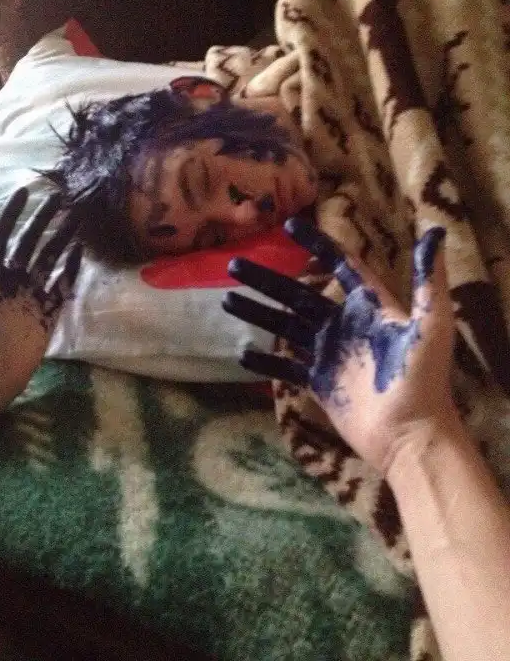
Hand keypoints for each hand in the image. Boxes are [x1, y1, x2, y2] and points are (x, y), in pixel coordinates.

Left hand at [0, 187, 82, 394]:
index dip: (12, 214)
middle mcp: (12, 279)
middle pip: (30, 242)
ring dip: (62, 237)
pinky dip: (71, 268)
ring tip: (77, 218)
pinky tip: (79, 251)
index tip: (24, 192)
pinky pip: (62, 284)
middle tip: (60, 198)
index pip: (2, 236)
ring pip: (49, 258)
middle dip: (44, 219)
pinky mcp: (48, 310)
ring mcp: (32, 294)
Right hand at [223, 220, 455, 474]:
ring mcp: (329, 354)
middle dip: (267, 280)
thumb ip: (428, 282)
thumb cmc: (423, 381)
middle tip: (235, 265)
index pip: (340, 266)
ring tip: (228, 299)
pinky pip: (286, 367)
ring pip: (286, 325)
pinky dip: (265, 360)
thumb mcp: (431, 327)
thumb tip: (434, 232)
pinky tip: (242, 352)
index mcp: (368, 307)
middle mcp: (344, 325)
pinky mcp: (319, 383)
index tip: (289, 226)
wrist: (410, 437)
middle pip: (298, 294)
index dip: (316, 245)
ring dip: (258, 312)